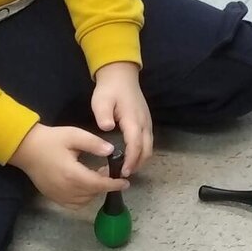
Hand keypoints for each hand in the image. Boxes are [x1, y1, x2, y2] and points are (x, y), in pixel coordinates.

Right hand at [11, 123, 115, 208]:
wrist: (26, 148)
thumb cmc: (50, 140)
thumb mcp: (74, 135)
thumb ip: (94, 143)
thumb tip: (111, 151)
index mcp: (72, 174)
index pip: (99, 184)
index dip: (114, 184)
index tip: (125, 182)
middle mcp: (66, 189)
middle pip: (93, 193)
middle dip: (104, 184)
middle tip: (107, 170)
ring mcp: (58, 195)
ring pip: (85, 200)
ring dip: (94, 191)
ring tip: (95, 175)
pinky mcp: (53, 197)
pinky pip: (74, 204)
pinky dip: (83, 198)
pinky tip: (84, 186)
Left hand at [91, 61, 152, 175]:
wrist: (121, 75)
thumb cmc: (109, 89)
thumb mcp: (101, 100)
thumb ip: (103, 114)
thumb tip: (107, 128)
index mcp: (133, 119)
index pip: (136, 144)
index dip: (131, 159)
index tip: (124, 171)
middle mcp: (144, 123)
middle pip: (147, 149)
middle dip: (138, 164)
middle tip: (125, 174)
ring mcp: (147, 122)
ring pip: (150, 146)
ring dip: (141, 159)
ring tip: (128, 169)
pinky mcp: (146, 122)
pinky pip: (148, 141)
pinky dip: (142, 152)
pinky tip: (133, 157)